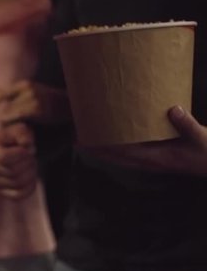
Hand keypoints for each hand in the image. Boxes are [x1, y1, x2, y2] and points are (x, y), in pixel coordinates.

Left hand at [0, 81, 69, 124]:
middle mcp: (27, 89)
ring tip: (22, 125)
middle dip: (8, 117)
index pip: (4, 94)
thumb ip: (9, 92)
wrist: (68, 105)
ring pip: (13, 112)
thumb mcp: (28, 92)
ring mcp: (33, 98)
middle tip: (13, 124)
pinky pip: (20, 116)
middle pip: (8, 107)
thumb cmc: (46, 99)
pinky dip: (17, 121)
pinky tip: (22, 125)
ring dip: (13, 121)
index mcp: (24, 85)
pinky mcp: (37, 108)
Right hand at [0, 122, 37, 199]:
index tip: (27, 148)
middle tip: (31, 156)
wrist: (15, 148)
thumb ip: (23, 134)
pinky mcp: (2, 191)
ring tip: (31, 164)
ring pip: (17, 183)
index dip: (21, 154)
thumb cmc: (16, 137)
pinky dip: (29, 187)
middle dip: (28, 163)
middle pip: (12, 172)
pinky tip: (32, 177)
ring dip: (30, 173)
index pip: (4, 158)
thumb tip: (27, 145)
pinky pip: (18, 195)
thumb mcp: (20, 129)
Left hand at [81, 106, 206, 175]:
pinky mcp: (156, 156)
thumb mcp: (201, 137)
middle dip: (96, 150)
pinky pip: (130, 153)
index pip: (124, 153)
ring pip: (121, 157)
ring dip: (104, 150)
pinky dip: (117, 148)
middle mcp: (150, 161)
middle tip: (77, 138)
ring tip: (86, 139)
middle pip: (116, 157)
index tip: (88, 141)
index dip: (105, 148)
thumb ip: (186, 124)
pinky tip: (111, 140)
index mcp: (157, 158)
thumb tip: (172, 109)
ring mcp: (152, 160)